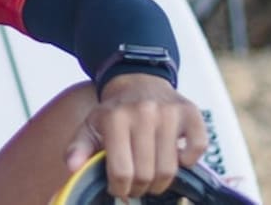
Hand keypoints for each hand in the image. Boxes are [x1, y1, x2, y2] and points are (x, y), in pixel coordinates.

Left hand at [65, 74, 207, 198]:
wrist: (139, 81)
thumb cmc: (114, 112)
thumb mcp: (90, 126)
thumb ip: (78, 147)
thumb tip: (73, 167)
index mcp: (115, 118)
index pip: (121, 171)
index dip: (120, 189)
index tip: (119, 189)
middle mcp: (143, 113)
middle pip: (146, 174)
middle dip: (139, 189)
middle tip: (136, 186)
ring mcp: (169, 112)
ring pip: (170, 169)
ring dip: (161, 182)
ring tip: (151, 178)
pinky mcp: (191, 113)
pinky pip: (198, 149)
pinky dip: (189, 162)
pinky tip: (175, 158)